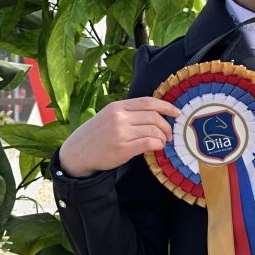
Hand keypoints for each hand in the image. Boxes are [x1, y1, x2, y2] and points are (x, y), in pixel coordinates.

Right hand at [58, 97, 180, 177]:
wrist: (78, 153)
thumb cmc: (97, 134)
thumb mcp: (109, 115)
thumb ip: (129, 112)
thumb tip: (156, 113)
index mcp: (118, 107)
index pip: (148, 102)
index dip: (166, 106)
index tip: (177, 112)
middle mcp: (119, 117)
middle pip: (154, 116)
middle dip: (167, 125)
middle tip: (169, 134)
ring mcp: (121, 133)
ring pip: (154, 130)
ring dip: (163, 137)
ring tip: (163, 142)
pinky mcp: (123, 149)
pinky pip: (149, 143)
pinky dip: (158, 145)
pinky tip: (157, 147)